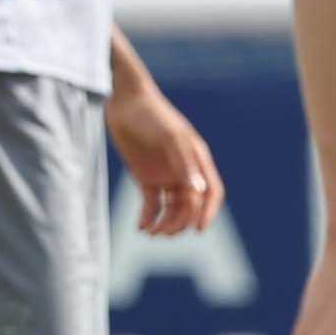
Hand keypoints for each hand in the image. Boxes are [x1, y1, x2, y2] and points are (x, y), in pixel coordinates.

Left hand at [105, 72, 222, 237]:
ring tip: (152, 232)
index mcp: (198, 160)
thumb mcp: (170, 138)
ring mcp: (166, 175)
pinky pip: (152, 204)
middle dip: (181, 221)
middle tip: (166, 232)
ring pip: (172, 208)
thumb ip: (185, 164)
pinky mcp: (146, 178)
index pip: (211, 192)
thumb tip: (198, 192)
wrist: (124, 101)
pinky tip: (141, 226)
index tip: (199, 229)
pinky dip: (149, 217)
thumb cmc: (152, 116)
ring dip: (166, 223)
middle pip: (191, 205)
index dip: (208, 212)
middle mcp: (185, 171)